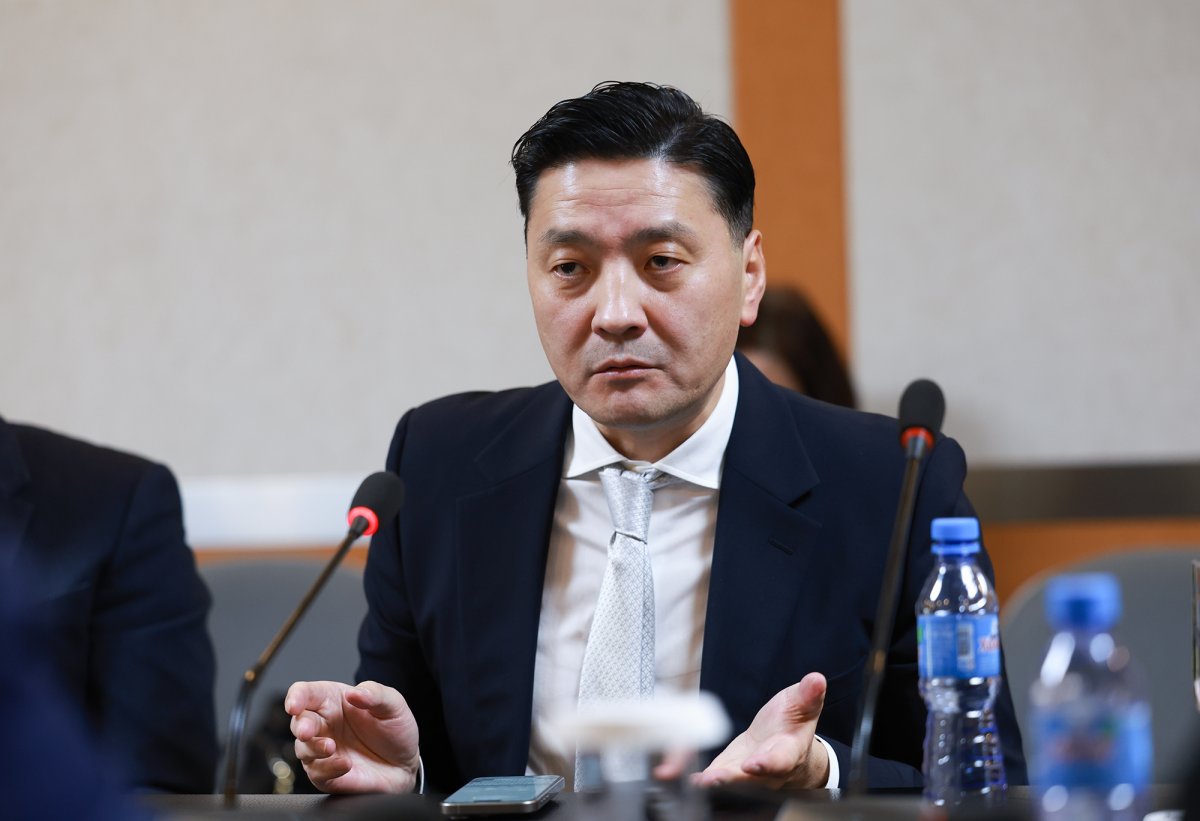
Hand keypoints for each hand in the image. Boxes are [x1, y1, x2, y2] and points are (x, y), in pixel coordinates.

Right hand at [285, 680, 420, 793]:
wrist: (405, 764)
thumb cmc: (395, 730)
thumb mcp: (393, 705)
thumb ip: (375, 694)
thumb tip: (354, 693)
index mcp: (333, 701)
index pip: (306, 693)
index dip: (296, 697)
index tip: (294, 706)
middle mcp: (324, 724)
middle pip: (299, 722)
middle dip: (300, 726)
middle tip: (307, 731)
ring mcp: (323, 750)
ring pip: (302, 749)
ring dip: (313, 748)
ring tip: (331, 747)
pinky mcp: (326, 774)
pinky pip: (317, 773)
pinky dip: (327, 768)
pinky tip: (346, 765)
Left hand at [690, 673, 829, 789]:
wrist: (784, 743)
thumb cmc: (792, 725)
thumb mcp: (802, 705)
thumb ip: (807, 695)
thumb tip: (816, 679)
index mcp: (788, 751)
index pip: (779, 760)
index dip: (767, 764)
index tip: (753, 763)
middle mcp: (767, 770)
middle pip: (750, 778)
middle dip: (732, 778)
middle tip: (714, 778)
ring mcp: (746, 774)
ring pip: (730, 781)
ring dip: (712, 781)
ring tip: (696, 781)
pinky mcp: (728, 771)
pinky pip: (712, 776)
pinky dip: (695, 776)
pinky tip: (672, 774)